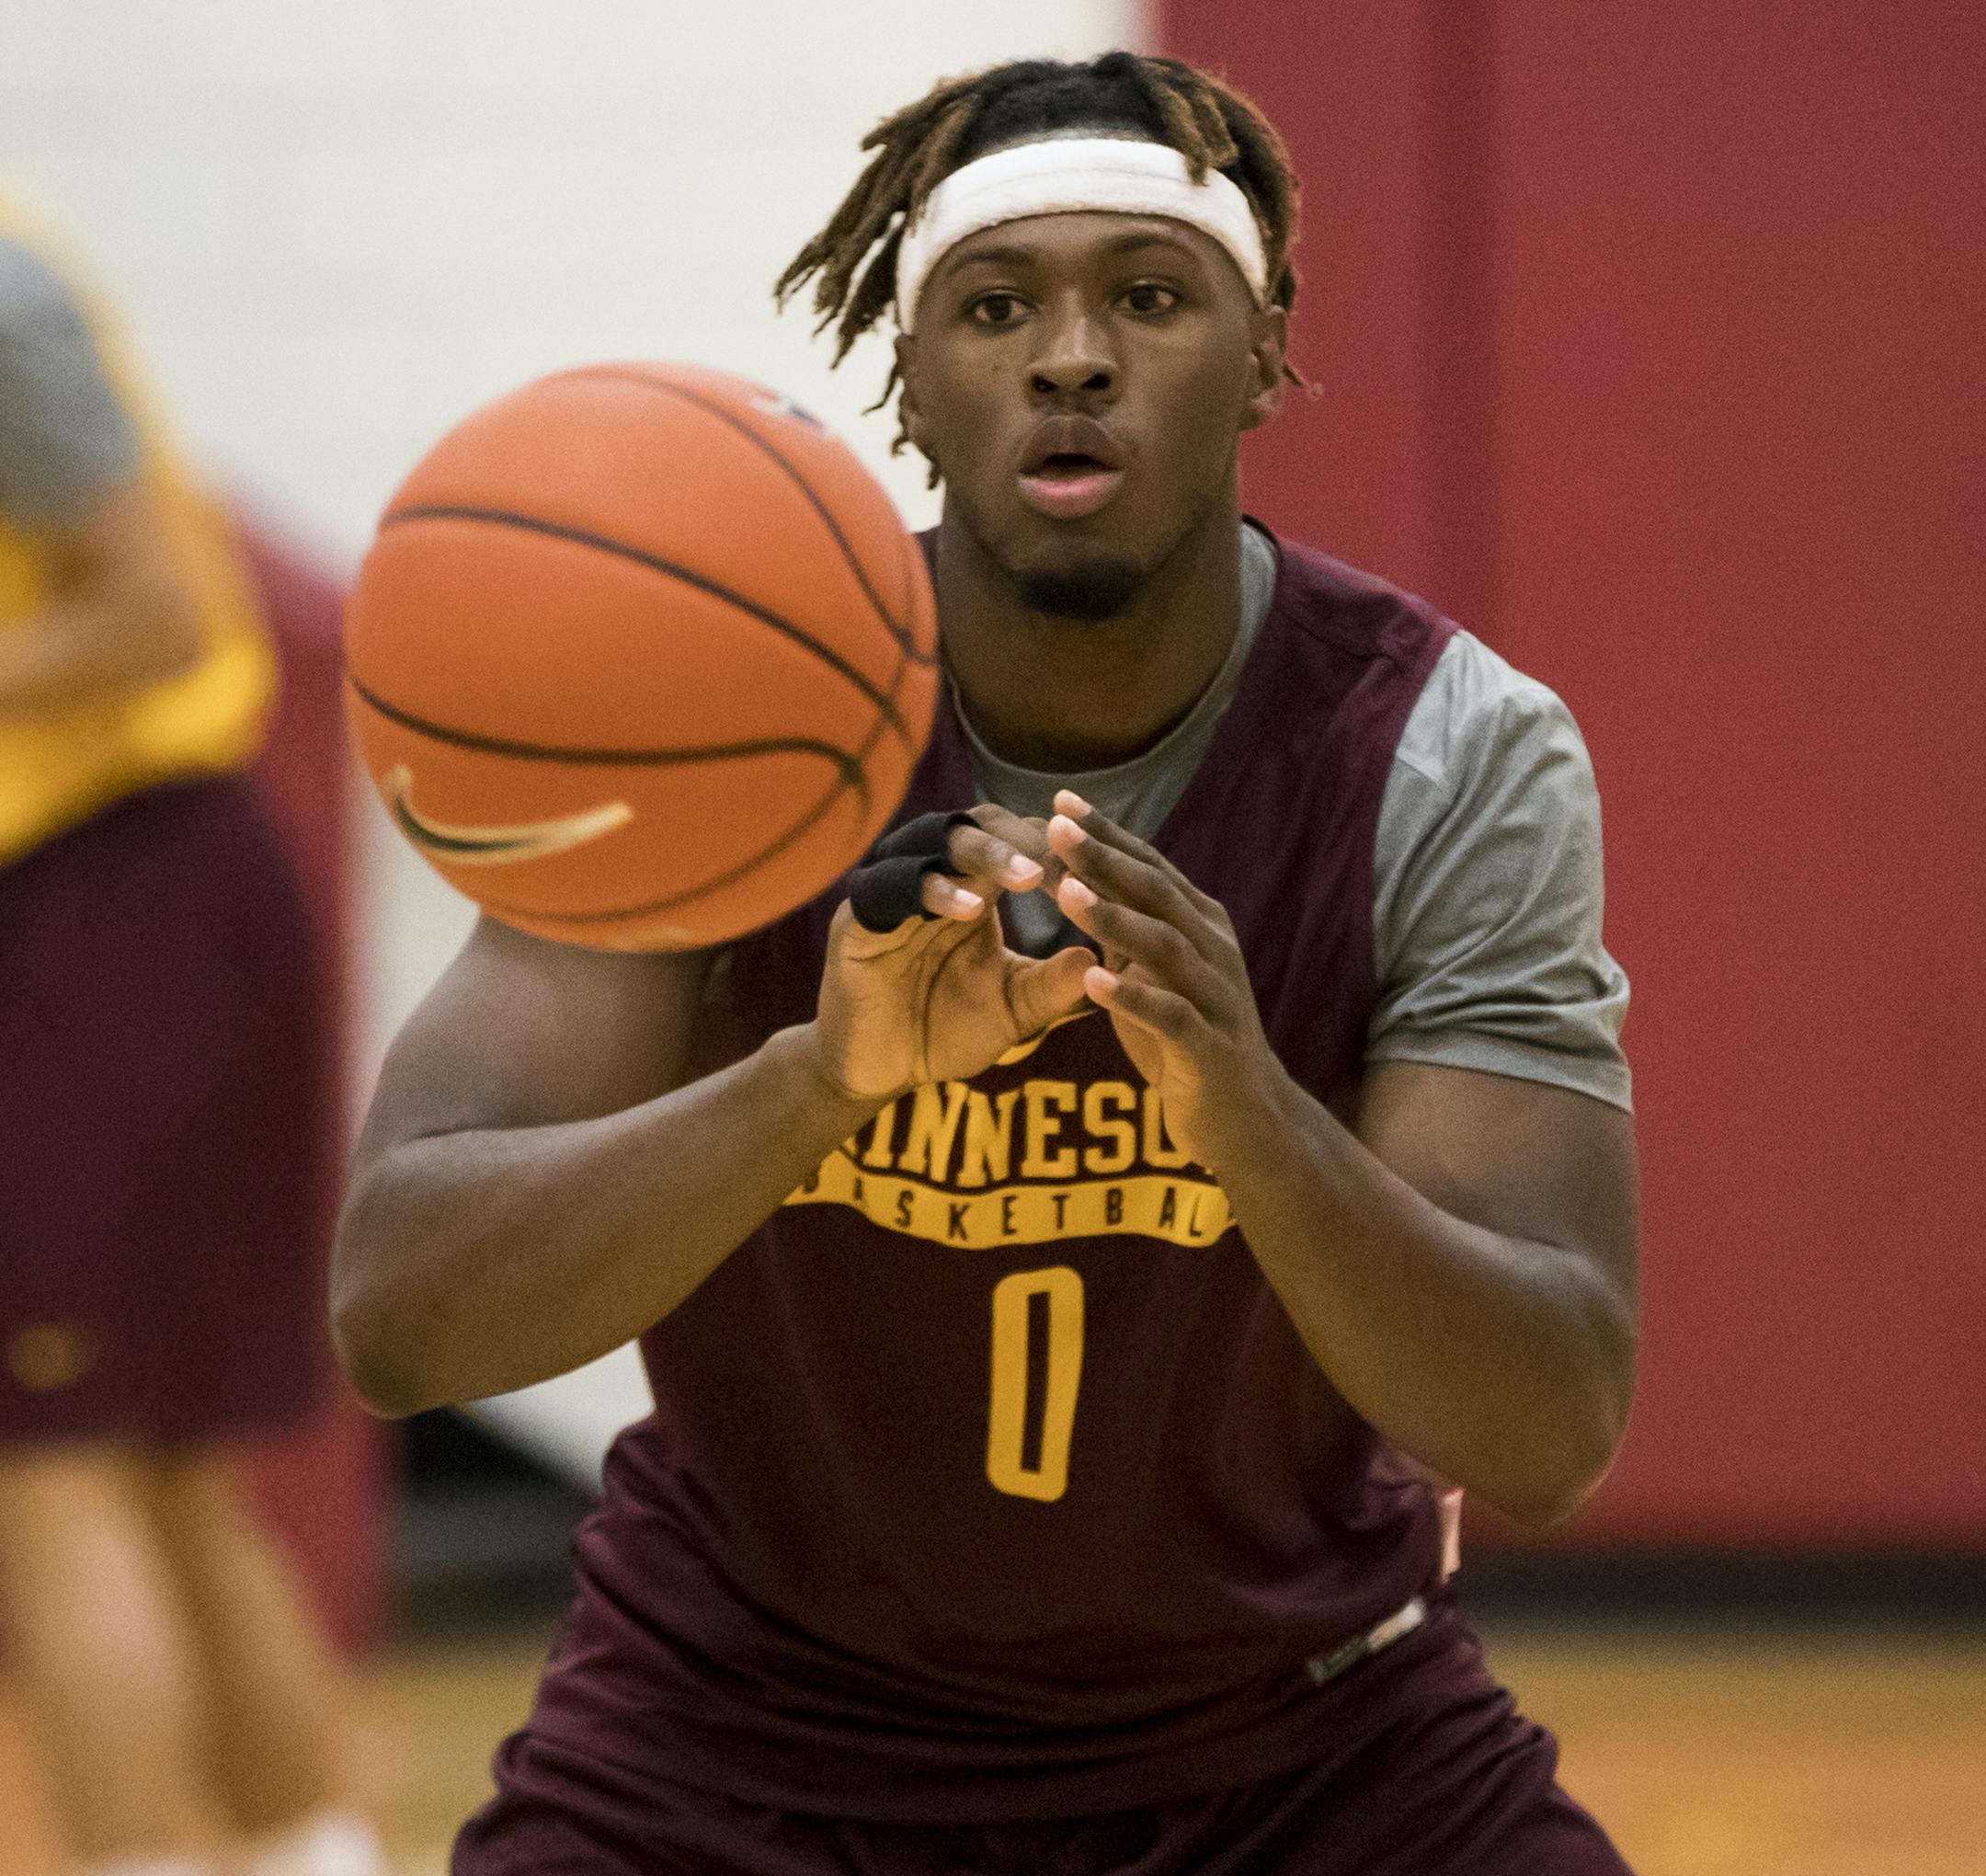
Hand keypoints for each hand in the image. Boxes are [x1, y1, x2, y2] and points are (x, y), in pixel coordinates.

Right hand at [811, 809, 1094, 1099]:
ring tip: (1030, 877)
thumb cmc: (945, 1033)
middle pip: (978, 825)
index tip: (1100, 871)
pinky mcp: (857, 921)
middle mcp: (930, 876)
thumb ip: (1052, 986)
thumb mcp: (1013, 1010)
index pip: (1017, 841)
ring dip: (985, 853)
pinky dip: (934, 892)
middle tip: (1066, 860)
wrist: (877, 1073)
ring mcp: (890, 893)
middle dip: (1025, 839)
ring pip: (933, 841)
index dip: (1057, 850)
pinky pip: (890, 888)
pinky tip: (972, 912)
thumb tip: (1101, 958)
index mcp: (973, 888)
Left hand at [1045, 789, 1287, 1168]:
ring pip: (1166, 947)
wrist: (1246, 1121)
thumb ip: (1123, 931)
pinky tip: (1093, 981)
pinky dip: (1133, 997)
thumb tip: (1075, 879)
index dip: (1107, 833)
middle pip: (1157, 893)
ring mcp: (1216, 999)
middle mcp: (1214, 951)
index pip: (1150, 868)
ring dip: (1114, 917)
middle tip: (1054, 828)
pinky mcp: (1209, 1049)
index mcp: (1200, 927)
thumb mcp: (1153, 975)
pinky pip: (1171, 1017)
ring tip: (1065, 892)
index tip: (1059, 802)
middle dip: (1105, 858)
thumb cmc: (1188, 1043)